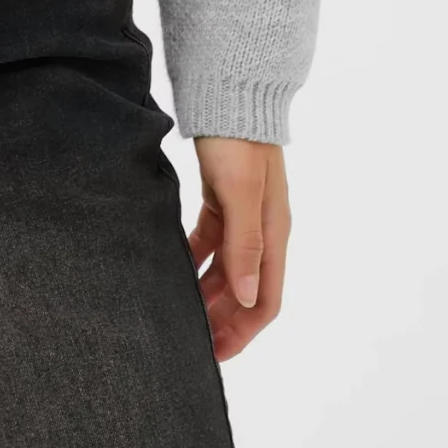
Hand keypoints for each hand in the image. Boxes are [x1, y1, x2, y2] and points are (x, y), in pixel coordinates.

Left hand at [186, 138, 289, 361]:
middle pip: (244, 290)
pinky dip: (195, 260)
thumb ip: (244, 245)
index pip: (264, 299)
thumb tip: (245, 299)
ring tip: (179, 313)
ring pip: (226, 269)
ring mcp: (242, 214)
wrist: (229, 91)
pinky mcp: (221, 199)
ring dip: (207, 294)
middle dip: (222, 320)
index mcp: (274, 233)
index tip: (216, 356)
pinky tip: (173, 269)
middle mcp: (262, 229)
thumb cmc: (238, 141)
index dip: (243, 332)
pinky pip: (210, 242)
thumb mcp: (240, 193)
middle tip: (191, 344)